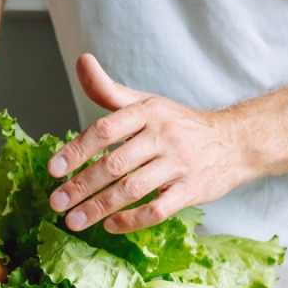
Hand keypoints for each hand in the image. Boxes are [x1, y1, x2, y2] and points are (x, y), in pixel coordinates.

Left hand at [46, 54, 249, 233]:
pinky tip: (110, 226)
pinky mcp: (192, 190)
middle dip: (82, 186)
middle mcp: (163, 136)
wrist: (234, 142)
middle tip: (56, 203)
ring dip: (100, 207)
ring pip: (133, 189)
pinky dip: (132, 220)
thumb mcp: (146, 103)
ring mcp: (179, 164)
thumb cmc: (179, 125)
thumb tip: (81, 61)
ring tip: (75, 221)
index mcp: (148, 112)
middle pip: (115, 164)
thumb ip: (109, 90)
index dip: (76, 150)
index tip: (53, 170)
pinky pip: (158, 210)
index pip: (105, 130)